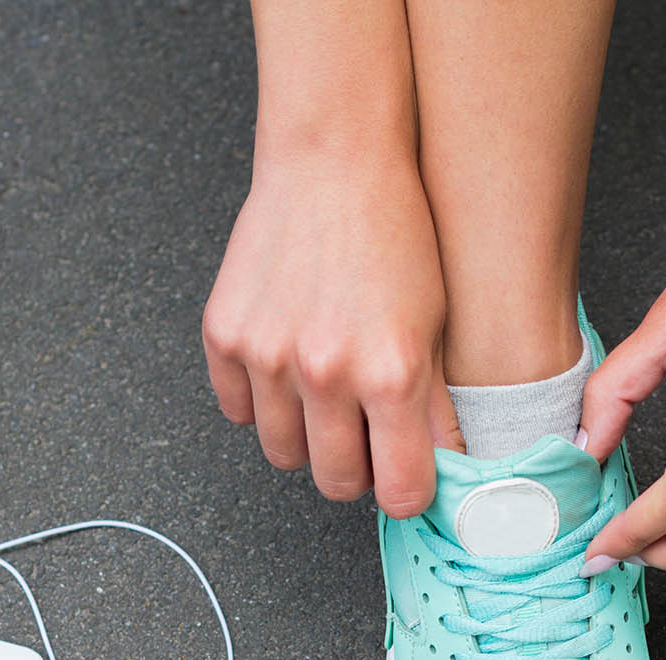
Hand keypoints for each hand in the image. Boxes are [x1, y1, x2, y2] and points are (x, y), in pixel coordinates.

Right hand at [202, 153, 458, 516]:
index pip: (398, 490)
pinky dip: (261, 402)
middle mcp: (325, 370)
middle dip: (355, 469)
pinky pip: (237, 412)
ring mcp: (267, 354)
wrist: (335, 161)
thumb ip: (436, 406)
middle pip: (335, 482)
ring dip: (306, 437)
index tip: (405, 479)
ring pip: (283, 453)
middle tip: (366, 433)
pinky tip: (287, 369)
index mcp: (390, 372)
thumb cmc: (396, 232)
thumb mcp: (436, 322)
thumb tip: (442, 471)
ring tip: (326, 394)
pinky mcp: (223, 336)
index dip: (406, 491)